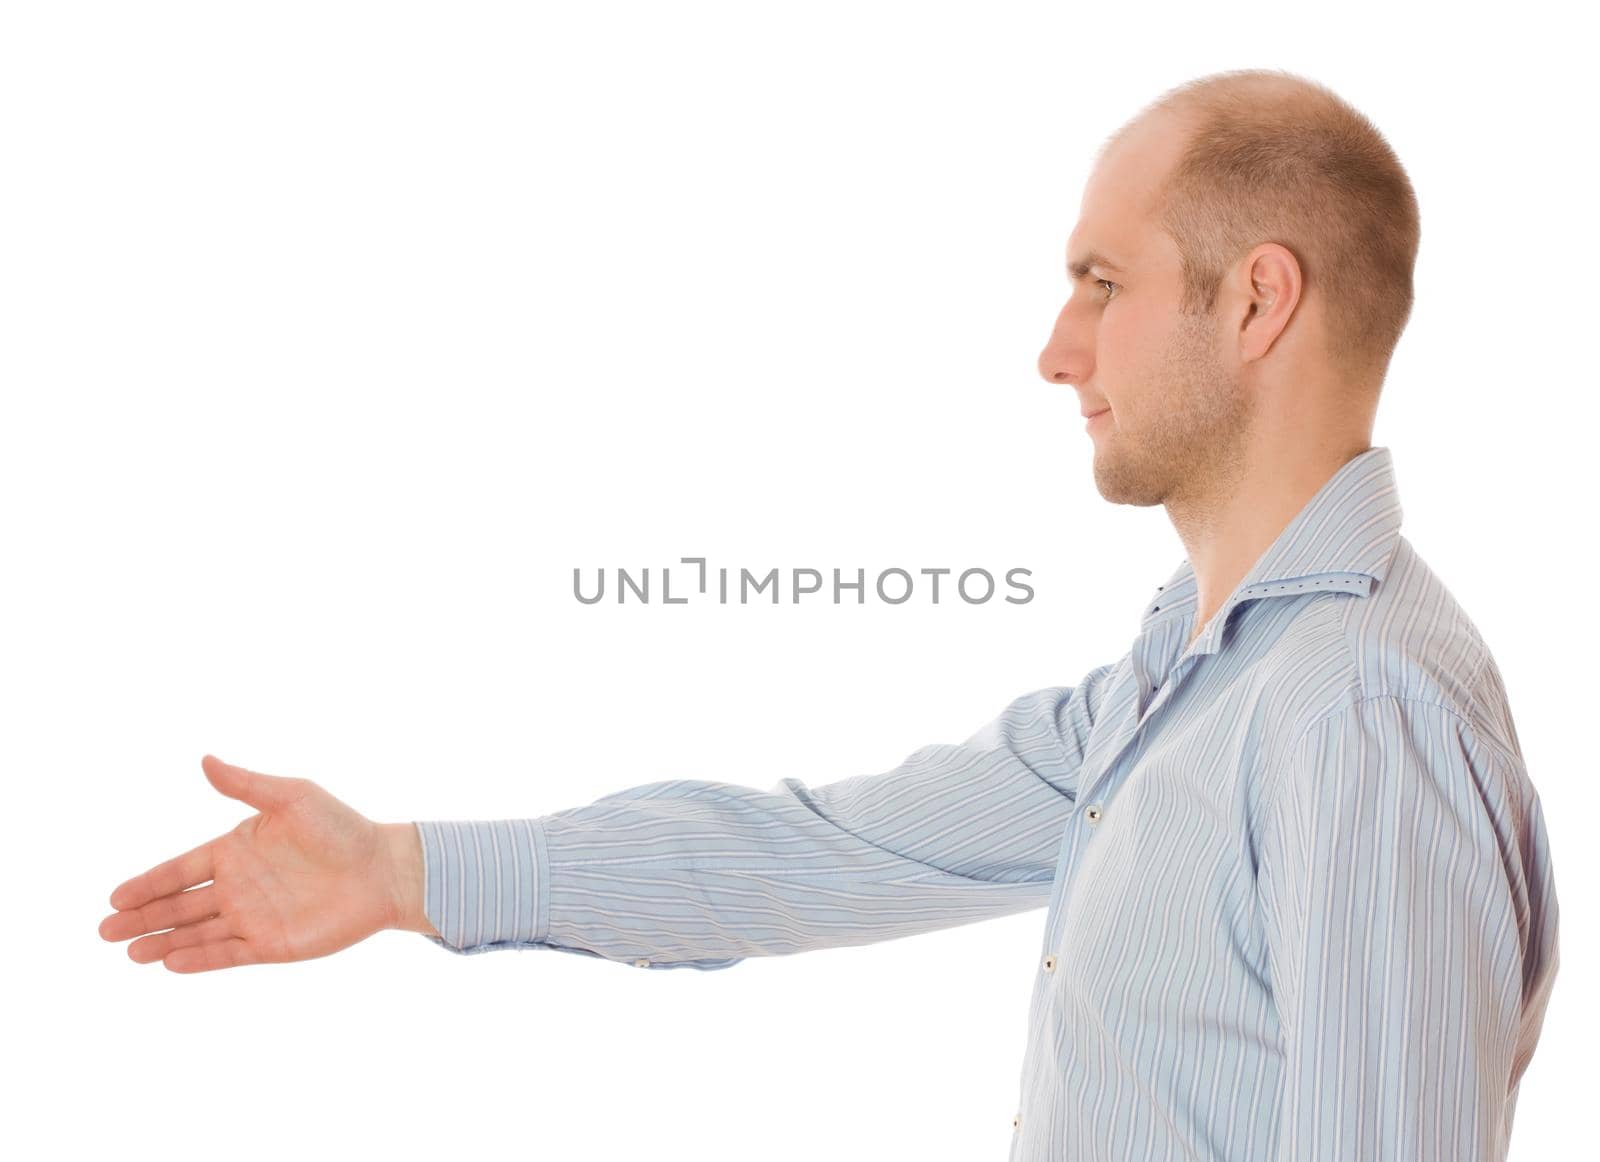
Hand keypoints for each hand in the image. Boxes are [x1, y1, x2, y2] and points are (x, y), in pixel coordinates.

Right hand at [99, 755, 411, 972]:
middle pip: (180, 905)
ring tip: (129, 952)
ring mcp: (253, 917)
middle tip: (105, 931)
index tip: (115, 897)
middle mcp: (239, 886)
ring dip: (162, 941)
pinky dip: (199, 959)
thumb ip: (246, 785)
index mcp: (237, 850)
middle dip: (142, 917)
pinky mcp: (273, 944)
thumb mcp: (293, 797)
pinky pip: (227, 954)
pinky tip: (170, 962)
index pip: (181, 870)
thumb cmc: (342, 827)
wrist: (384, 869)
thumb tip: (205, 759)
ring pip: (196, 933)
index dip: (148, 883)